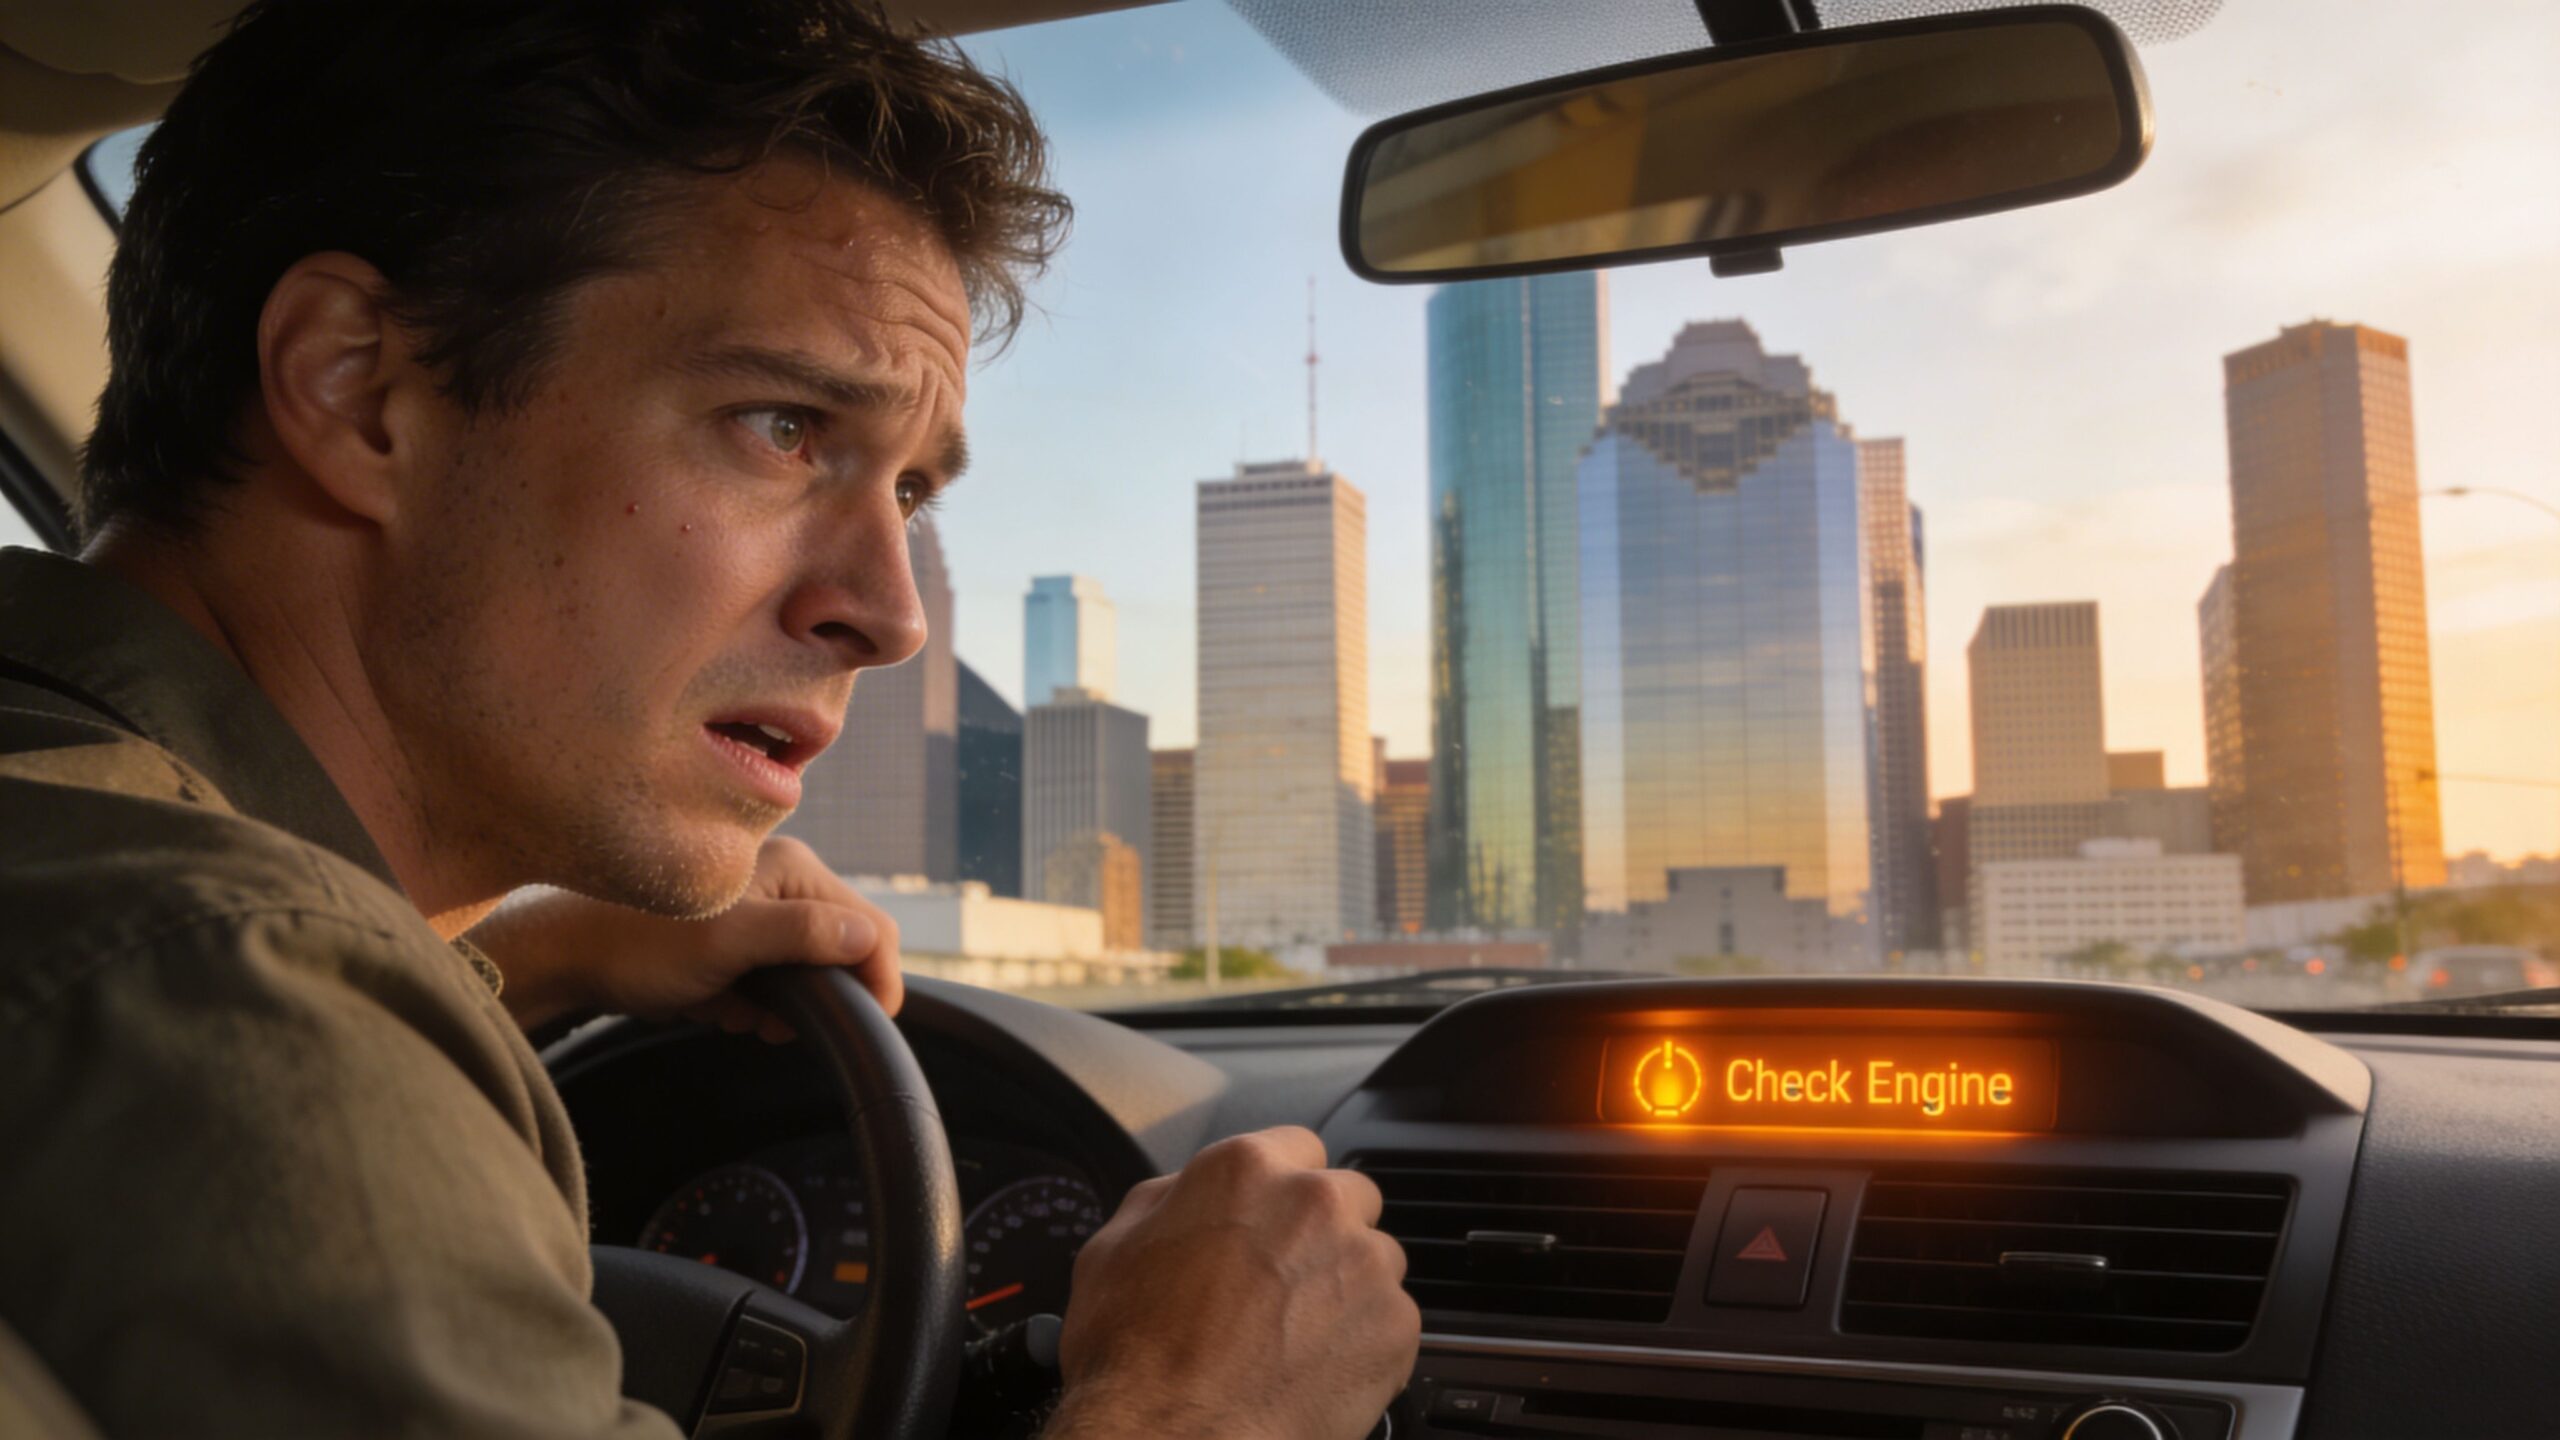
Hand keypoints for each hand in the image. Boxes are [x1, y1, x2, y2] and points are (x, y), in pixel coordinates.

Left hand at [471, 836, 901, 1037]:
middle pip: (840, 949)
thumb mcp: (730, 943)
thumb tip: (872, 939)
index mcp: (793, 869)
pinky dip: (755, 1004)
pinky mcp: (736, 940)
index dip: (879, 975)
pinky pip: (773, 981)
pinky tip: (721, 1008)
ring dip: (784, 1005)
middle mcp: (783, 883)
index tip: (873, 1020)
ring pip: (807, 971)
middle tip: (781, 1026)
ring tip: (740, 1014)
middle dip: (821, 995)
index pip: (869, 923)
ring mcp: (759, 912)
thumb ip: (805, 936)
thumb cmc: (640, 944)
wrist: (567, 957)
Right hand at [1045, 1128, 1418, 1439]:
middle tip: (1286, 1286)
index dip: (1283, 1189)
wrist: (1174, 1438)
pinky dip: (1366, 1345)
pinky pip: (1393, 1322)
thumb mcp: (1112, 1249)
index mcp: (1245, 1170)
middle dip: (1325, 1234)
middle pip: (1349, 1197)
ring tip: (1298, 1339)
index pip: (1298, 1146)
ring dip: (1348, 1289)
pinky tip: (1317, 1372)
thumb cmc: (1134, 1356)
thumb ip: (1164, 1202)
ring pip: (1376, 1260)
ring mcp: (1363, 1263)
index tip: (1276, 1219)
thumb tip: (1183, 1194)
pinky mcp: (1395, 1325)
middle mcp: (1314, 1202)